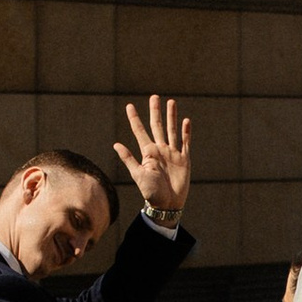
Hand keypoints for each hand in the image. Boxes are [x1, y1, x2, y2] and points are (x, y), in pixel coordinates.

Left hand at [116, 93, 192, 222]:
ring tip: (171, 102)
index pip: (139, 131)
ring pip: (171, 130)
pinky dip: (186, 132)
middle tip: (154, 97)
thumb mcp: (138, 175)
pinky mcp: (184, 159)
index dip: (134, 119)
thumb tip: (115, 144)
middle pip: (157, 126)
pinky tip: (186, 121)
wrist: (167, 205)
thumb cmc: (150, 192)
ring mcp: (172, 153)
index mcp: (148, 152)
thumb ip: (129, 159)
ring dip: (171, 117)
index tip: (129, 106)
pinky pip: (185, 142)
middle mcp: (160, 150)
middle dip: (155, 112)